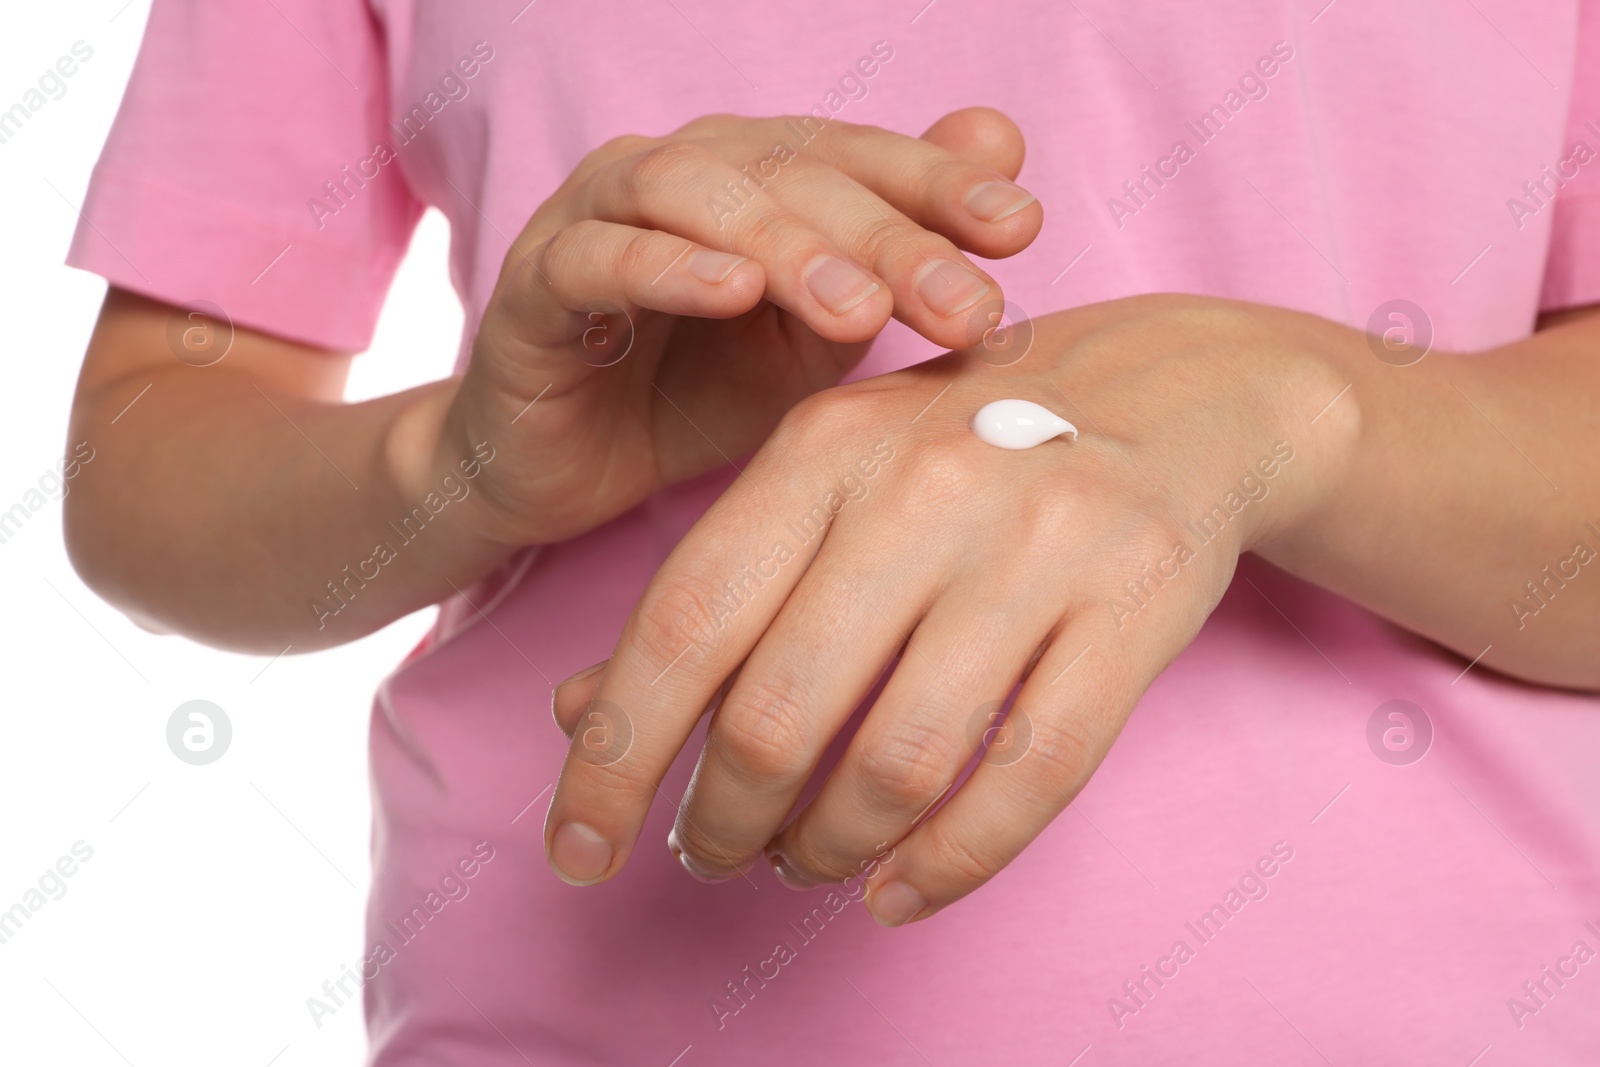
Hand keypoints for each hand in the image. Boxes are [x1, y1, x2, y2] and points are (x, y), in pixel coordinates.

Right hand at [399, 108, 1041, 544]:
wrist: (564, 470)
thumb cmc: (697, 393)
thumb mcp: (819, 340)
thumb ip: (897, 253)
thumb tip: (1007, 147)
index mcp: (759, 177)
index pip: (863, 160)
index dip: (941, 186)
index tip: (1021, 233)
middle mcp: (683, 172)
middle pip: (795, 174)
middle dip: (887, 237)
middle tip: (962, 304)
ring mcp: (600, 216)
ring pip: (696, 194)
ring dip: (786, 244)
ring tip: (856, 309)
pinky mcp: (532, 282)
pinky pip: (599, 258)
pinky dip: (665, 268)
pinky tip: (732, 293)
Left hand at [542, 294, 1359, 922]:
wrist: (1170, 395)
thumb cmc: (964, 452)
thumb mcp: (826, 480)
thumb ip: (712, 589)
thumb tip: (581, 716)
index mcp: (824, 447)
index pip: (683, 624)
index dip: (613, 757)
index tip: (575, 848)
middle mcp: (925, 488)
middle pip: (780, 712)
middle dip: (720, 818)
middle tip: (710, 851)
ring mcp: (1041, 548)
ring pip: (899, 762)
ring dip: (826, 848)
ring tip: (801, 862)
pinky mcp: (1137, 609)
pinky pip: (1029, 781)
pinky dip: (948, 866)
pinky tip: (897, 892)